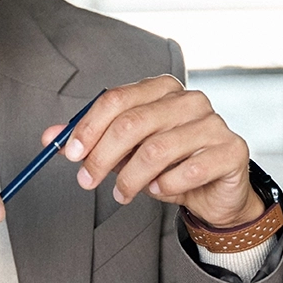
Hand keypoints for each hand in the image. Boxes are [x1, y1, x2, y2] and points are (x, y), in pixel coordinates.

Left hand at [41, 76, 264, 227]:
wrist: (213, 192)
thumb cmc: (168, 166)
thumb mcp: (124, 152)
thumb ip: (92, 140)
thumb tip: (51, 136)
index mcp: (161, 89)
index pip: (116, 99)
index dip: (88, 128)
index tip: (70, 154)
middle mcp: (189, 99)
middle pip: (132, 123)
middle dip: (101, 157)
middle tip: (87, 180)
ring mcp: (214, 123)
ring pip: (156, 150)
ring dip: (131, 178)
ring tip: (123, 193)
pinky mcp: (231, 150)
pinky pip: (188, 171)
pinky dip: (165, 186)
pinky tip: (159, 189)